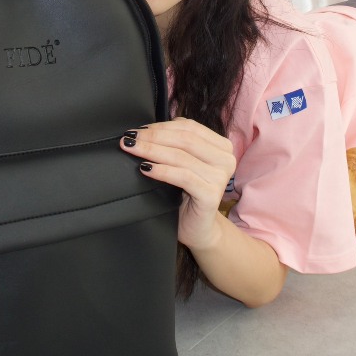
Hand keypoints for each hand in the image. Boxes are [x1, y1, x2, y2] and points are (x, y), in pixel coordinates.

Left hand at [120, 118, 235, 251]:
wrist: (199, 229)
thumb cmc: (188, 194)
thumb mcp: (184, 163)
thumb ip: (176, 143)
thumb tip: (146, 129)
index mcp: (222, 147)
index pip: (189, 127)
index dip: (161, 126)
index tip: (138, 129)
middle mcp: (226, 159)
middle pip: (185, 139)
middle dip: (153, 136)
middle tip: (130, 138)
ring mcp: (220, 177)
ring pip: (181, 156)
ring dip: (152, 150)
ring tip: (132, 149)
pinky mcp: (211, 195)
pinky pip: (182, 176)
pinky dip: (161, 170)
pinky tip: (145, 168)